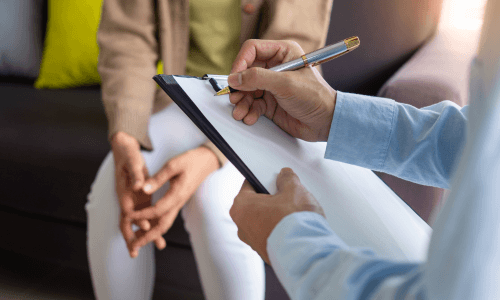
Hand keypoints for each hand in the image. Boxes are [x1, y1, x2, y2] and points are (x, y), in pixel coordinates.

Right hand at [111, 131, 164, 257]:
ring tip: (158, 245)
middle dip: (132, 237)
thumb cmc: (128, 155)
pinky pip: (144, 216)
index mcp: (124, 190)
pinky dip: (150, 225)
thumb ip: (136, 174)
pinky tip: (159, 233)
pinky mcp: (139, 199)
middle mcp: (127, 198)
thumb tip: (138, 186)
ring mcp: (132, 200)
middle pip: (128, 222)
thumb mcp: (133, 161)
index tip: (147, 227)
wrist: (124, 149)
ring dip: (144, 234)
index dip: (136, 219)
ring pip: (137, 222)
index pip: (128, 209)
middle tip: (135, 252)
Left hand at [126, 146, 218, 254]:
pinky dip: (155, 225)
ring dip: (151, 234)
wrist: (206, 162)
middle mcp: (178, 203)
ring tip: (137, 242)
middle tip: (134, 245)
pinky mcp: (177, 202)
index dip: (142, 215)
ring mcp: (178, 204)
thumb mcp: (173, 165)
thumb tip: (143, 189)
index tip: (128, 216)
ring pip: (164, 224)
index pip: (157, 210)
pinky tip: (146, 228)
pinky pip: (166, 218)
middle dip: (148, 236)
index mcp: (177, 194)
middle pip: (163, 225)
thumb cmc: (190, 161)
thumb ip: (158, 178)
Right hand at [227, 39, 336, 141]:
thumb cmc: (316, 98)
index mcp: (283, 52)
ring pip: (246, 90)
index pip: (253, 50)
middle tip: (235, 97)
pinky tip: (249, 117)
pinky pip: (252, 104)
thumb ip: (258, 78)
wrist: (325, 123)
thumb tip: (236, 78)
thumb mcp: (286, 84)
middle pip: (246, 71)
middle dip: (239, 86)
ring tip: (240, 112)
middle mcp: (276, 67)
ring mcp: (272, 85)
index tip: (235, 78)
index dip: (241, 62)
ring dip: (241, 102)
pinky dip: (248, 111)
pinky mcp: (270, 102)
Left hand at [230, 168, 324, 263]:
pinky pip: (272, 235)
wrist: (305, 252)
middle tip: (288, 195)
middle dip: (271, 199)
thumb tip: (284, 175)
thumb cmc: (293, 221)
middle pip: (256, 204)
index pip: (249, 185)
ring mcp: (253, 242)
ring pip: (264, 221)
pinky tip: (295, 227)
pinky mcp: (265, 254)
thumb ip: (287, 179)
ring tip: (294, 212)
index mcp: (241, 206)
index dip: (264, 180)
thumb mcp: (293, 189)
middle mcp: (241, 226)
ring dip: (276, 216)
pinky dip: (281, 231)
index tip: (274, 179)